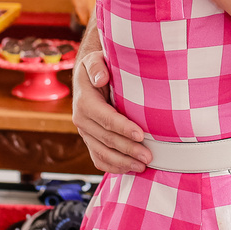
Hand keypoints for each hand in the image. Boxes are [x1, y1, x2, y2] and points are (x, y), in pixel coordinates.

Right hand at [73, 43, 151, 172]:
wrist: (88, 77)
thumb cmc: (98, 67)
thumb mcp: (94, 60)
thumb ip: (97, 67)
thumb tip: (101, 78)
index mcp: (84, 102)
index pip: (106, 119)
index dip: (123, 128)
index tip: (141, 134)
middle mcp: (81, 120)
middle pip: (106, 140)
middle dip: (129, 150)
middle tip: (149, 157)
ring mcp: (85, 133)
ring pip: (102, 153)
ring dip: (123, 162)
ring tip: (142, 166)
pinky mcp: (90, 140)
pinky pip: (98, 158)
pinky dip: (113, 167)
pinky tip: (129, 169)